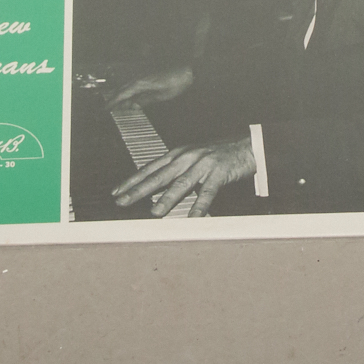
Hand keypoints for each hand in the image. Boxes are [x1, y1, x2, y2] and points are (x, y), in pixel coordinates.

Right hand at [101, 66, 193, 111]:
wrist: (188, 70)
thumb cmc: (176, 83)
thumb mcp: (162, 95)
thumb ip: (146, 100)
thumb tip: (133, 106)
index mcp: (140, 83)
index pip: (122, 94)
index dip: (112, 102)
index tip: (105, 109)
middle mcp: (139, 79)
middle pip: (122, 90)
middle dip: (115, 100)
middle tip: (108, 109)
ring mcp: (144, 77)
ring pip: (128, 88)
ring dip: (123, 97)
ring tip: (119, 106)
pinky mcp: (149, 78)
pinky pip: (136, 87)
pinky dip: (131, 94)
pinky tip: (133, 99)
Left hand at [112, 138, 254, 216]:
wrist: (246, 145)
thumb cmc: (217, 153)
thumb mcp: (191, 157)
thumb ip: (175, 169)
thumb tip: (155, 185)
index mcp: (178, 154)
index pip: (150, 168)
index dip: (132, 180)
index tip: (117, 191)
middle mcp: (187, 157)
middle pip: (158, 176)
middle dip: (138, 190)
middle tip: (123, 201)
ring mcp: (202, 165)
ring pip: (181, 184)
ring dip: (166, 199)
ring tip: (154, 213)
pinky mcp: (219, 173)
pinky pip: (207, 193)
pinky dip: (199, 206)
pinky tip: (192, 218)